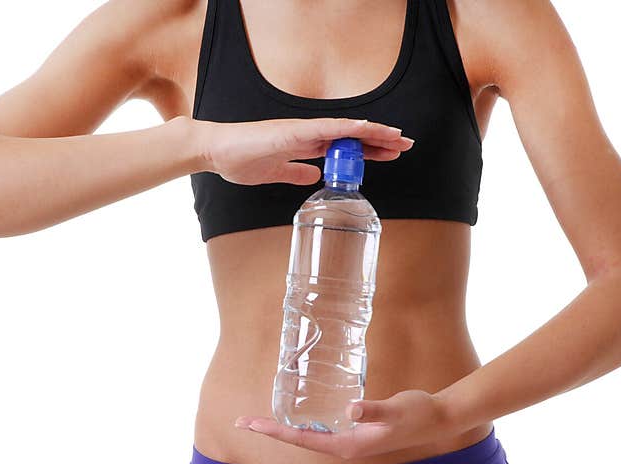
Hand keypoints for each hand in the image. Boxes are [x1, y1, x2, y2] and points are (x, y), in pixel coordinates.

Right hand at [194, 117, 413, 185]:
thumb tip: (315, 177)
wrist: (215, 152)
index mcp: (304, 144)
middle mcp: (308, 134)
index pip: (345, 146)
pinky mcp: (293, 133)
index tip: (391, 152)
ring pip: (346, 130)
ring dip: (372, 133)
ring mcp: (301, 131)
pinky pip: (326, 129)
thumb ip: (296, 172)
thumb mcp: (276, 173)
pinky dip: (348, 129)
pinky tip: (367, 129)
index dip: (369, 149)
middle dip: (380, 140)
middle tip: (406, 144)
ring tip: (396, 137)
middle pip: (352, 136)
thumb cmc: (239, 160)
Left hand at [234, 390, 460, 459]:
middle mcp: (346, 446)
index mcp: (348, 445)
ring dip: (284, 429)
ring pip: (309, 436)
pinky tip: (297, 415)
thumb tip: (350, 411)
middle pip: (299, 439)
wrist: (439, 418)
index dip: (274, 431)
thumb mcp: (395, 410)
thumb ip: (373, 410)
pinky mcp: (356, 432)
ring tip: (260, 421)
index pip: (302, 439)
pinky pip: (322, 429)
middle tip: (241, 422)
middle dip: (271, 431)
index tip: (249, 424)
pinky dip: (304, 423)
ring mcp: (351, 441)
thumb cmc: (417, 413)